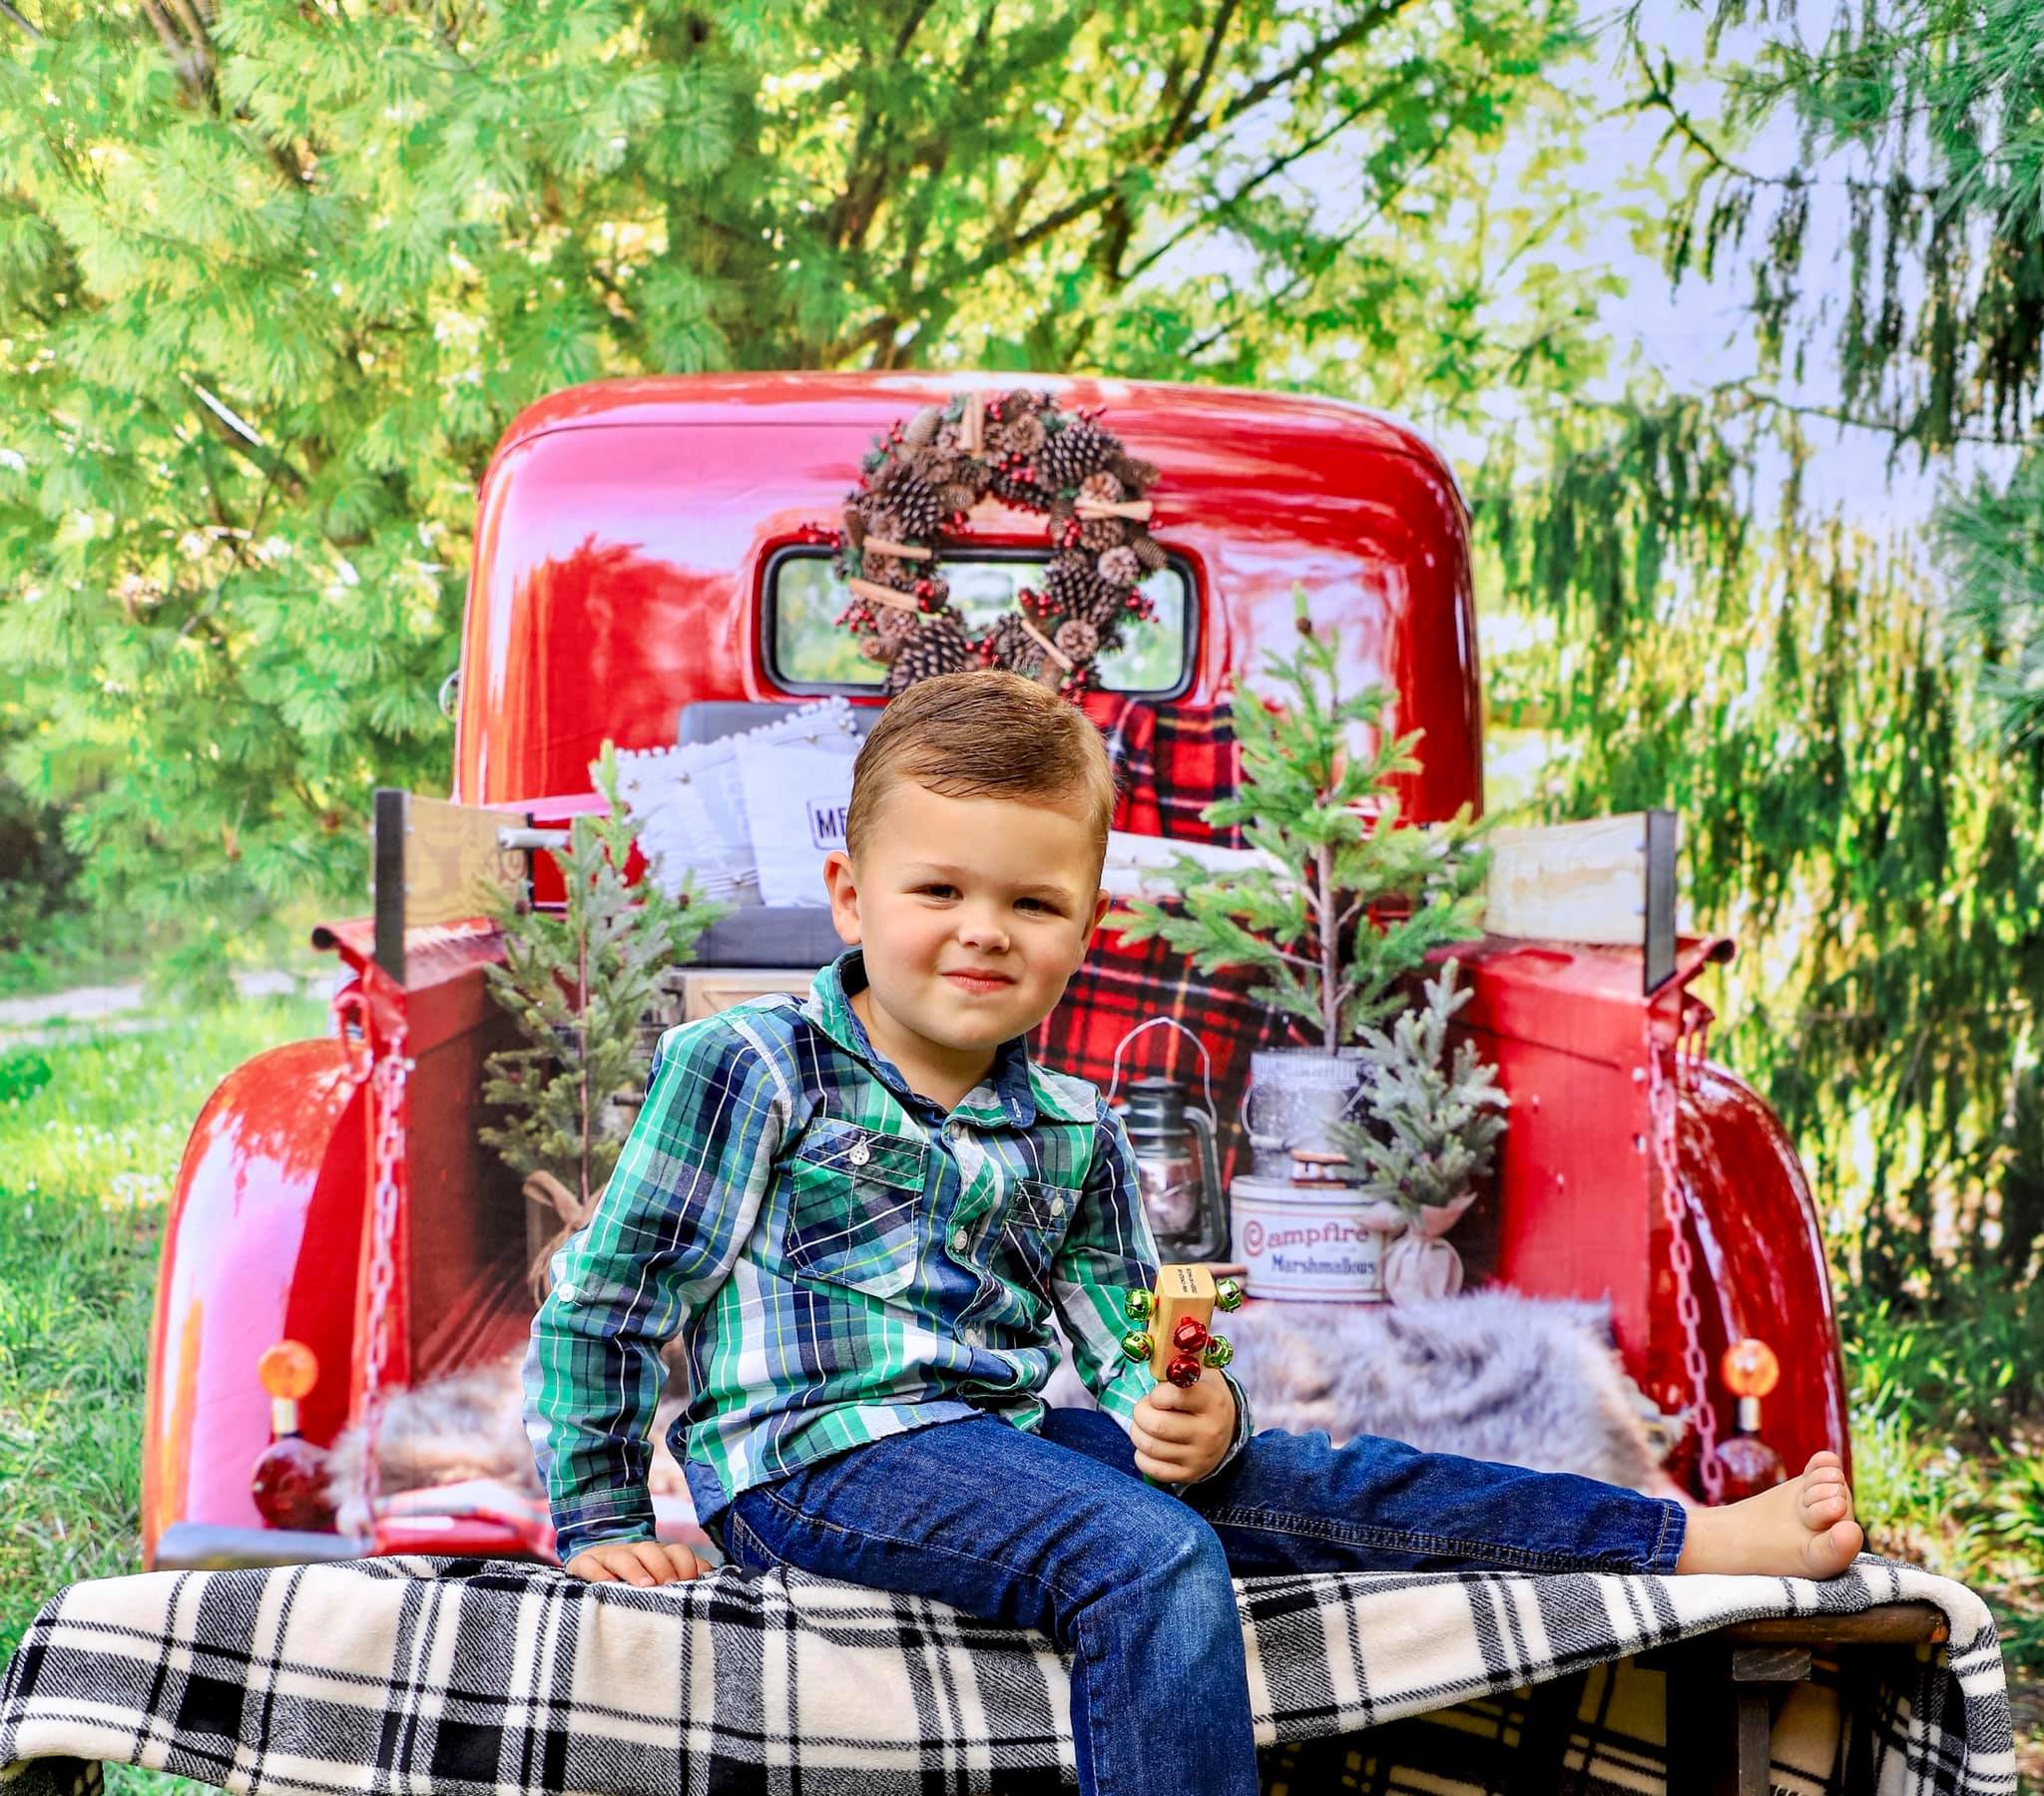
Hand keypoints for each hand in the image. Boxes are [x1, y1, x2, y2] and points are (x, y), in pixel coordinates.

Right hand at [564, 1539, 709, 1585]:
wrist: (589, 1570)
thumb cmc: (633, 1585)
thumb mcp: (658, 1580)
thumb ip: (684, 1577)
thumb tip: (715, 1578)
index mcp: (657, 1555)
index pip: (677, 1551)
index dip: (686, 1565)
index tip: (691, 1583)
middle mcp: (634, 1552)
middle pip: (651, 1550)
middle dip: (663, 1566)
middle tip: (669, 1585)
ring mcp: (608, 1557)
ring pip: (623, 1557)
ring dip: (635, 1570)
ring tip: (646, 1587)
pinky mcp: (582, 1564)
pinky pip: (589, 1565)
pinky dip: (597, 1574)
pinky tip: (606, 1586)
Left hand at [1131, 1374, 1234, 1484]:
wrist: (1228, 1429)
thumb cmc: (1204, 1395)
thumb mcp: (1200, 1374)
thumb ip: (1179, 1364)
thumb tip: (1151, 1349)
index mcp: (1212, 1401)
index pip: (1174, 1395)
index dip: (1157, 1394)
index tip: (1158, 1395)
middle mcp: (1209, 1431)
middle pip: (1157, 1425)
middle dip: (1140, 1413)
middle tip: (1143, 1409)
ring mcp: (1200, 1456)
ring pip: (1150, 1447)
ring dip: (1137, 1432)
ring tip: (1144, 1425)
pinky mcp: (1190, 1475)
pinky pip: (1151, 1469)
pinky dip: (1141, 1455)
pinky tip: (1149, 1445)